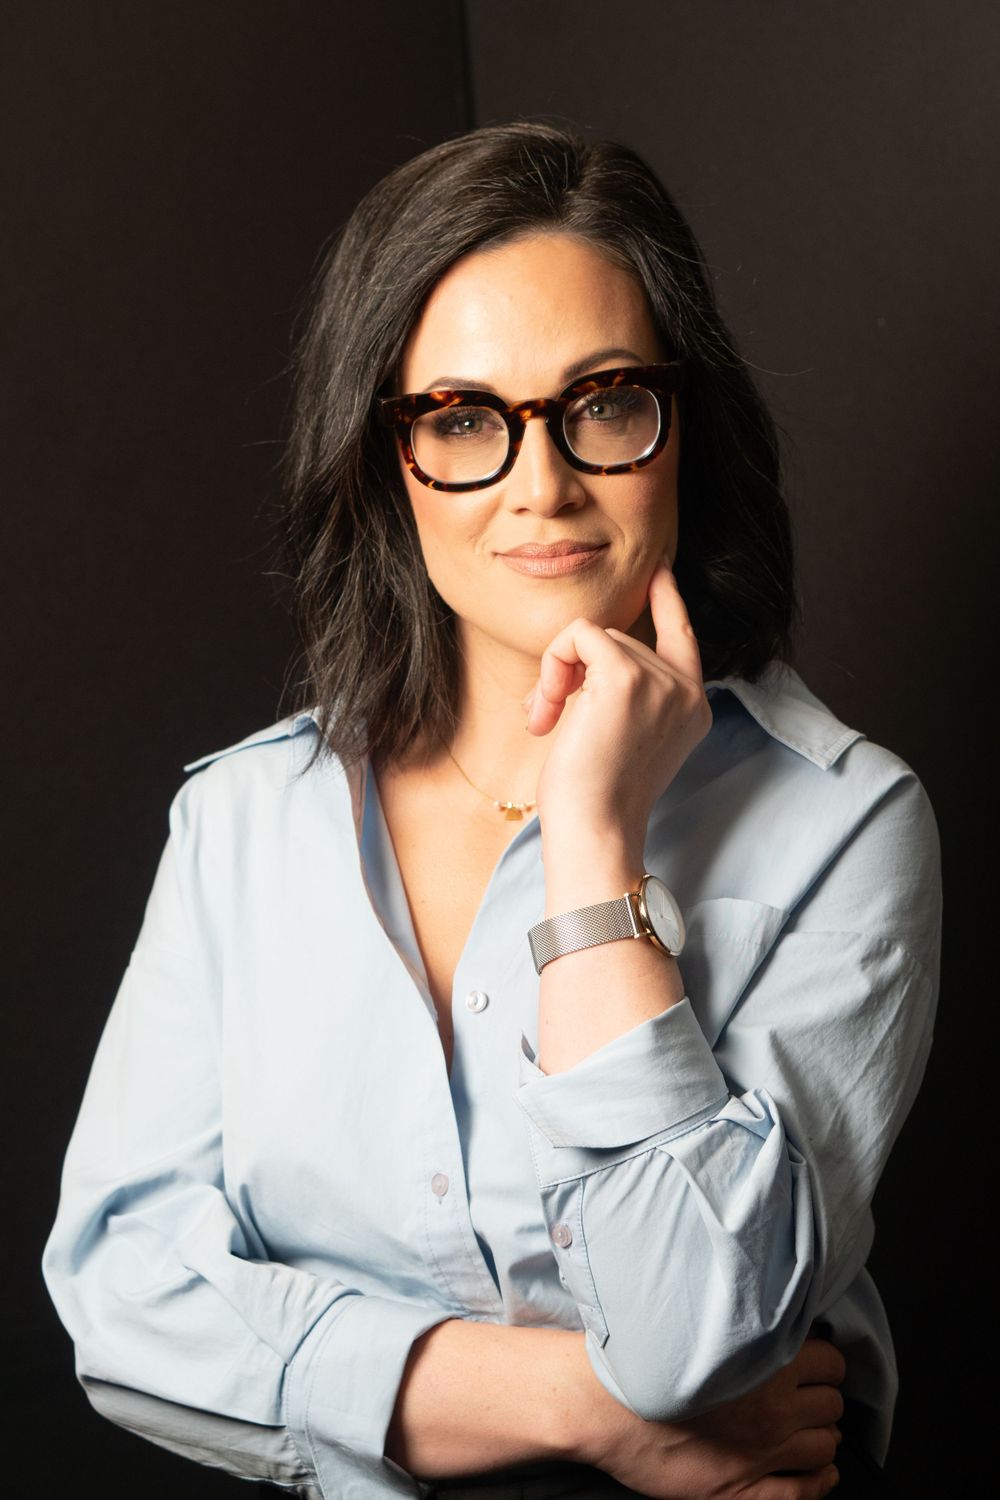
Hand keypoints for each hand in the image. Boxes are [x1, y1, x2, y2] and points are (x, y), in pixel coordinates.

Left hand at [524, 557, 711, 861]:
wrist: (594, 829)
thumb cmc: (595, 796)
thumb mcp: (623, 736)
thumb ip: (627, 693)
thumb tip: (591, 647)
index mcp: (691, 708)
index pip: (684, 635)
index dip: (669, 598)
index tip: (659, 568)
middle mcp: (686, 692)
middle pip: (622, 638)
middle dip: (576, 670)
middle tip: (548, 718)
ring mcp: (661, 681)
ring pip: (596, 637)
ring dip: (558, 675)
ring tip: (547, 722)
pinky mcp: (626, 676)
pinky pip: (578, 635)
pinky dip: (552, 667)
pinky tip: (546, 713)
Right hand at [574, 1337, 844, 1499]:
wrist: (601, 1404)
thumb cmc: (643, 1358)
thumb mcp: (697, 1320)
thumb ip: (741, 1319)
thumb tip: (772, 1308)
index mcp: (765, 1363)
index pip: (830, 1363)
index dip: (825, 1362)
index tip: (815, 1362)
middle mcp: (772, 1410)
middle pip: (830, 1405)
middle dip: (823, 1398)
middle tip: (808, 1395)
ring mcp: (760, 1453)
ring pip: (824, 1447)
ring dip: (822, 1437)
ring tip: (811, 1430)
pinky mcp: (741, 1489)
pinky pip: (802, 1494)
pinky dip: (819, 1482)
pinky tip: (820, 1473)